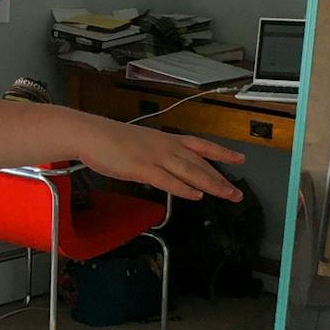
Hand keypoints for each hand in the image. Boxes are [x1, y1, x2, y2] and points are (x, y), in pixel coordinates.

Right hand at [80, 119, 243, 201]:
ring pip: (190, 172)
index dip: (221, 153)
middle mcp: (165, 146)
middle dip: (220, 178)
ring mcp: (155, 157)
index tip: (239, 159)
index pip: (200, 146)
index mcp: (165, 139)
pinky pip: (168, 180)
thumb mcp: (139, 144)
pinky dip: (184, 188)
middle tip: (236, 192)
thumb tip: (163, 170)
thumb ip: (155, 157)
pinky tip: (196, 195)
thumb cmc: (109, 140)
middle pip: (199, 163)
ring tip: (227, 195)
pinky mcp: (142, 168)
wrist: (90, 134)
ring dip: (210, 185)